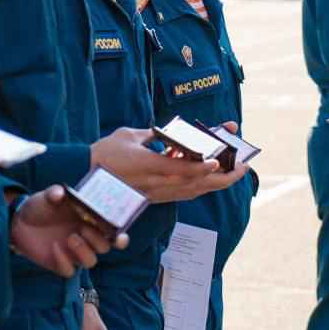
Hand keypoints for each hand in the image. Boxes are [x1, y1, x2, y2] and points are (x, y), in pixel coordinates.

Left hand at [10, 186, 127, 278]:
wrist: (18, 222)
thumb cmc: (39, 207)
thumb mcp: (45, 197)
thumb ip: (54, 193)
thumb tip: (60, 193)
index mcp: (90, 221)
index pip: (113, 233)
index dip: (120, 237)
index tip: (120, 236)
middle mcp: (86, 238)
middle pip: (104, 247)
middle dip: (98, 240)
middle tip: (83, 229)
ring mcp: (73, 252)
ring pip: (90, 261)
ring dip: (84, 251)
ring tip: (69, 238)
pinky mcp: (59, 264)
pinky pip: (69, 271)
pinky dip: (64, 262)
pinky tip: (54, 249)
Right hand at [91, 127, 248, 203]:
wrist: (84, 180)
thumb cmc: (104, 154)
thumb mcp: (129, 136)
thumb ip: (154, 134)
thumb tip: (171, 132)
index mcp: (147, 166)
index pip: (179, 169)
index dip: (200, 167)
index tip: (216, 162)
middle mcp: (156, 184)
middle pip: (196, 184)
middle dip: (225, 176)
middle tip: (244, 165)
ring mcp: (157, 193)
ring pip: (194, 191)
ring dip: (218, 181)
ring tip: (236, 170)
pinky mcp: (156, 198)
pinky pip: (184, 194)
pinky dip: (202, 185)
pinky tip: (213, 178)